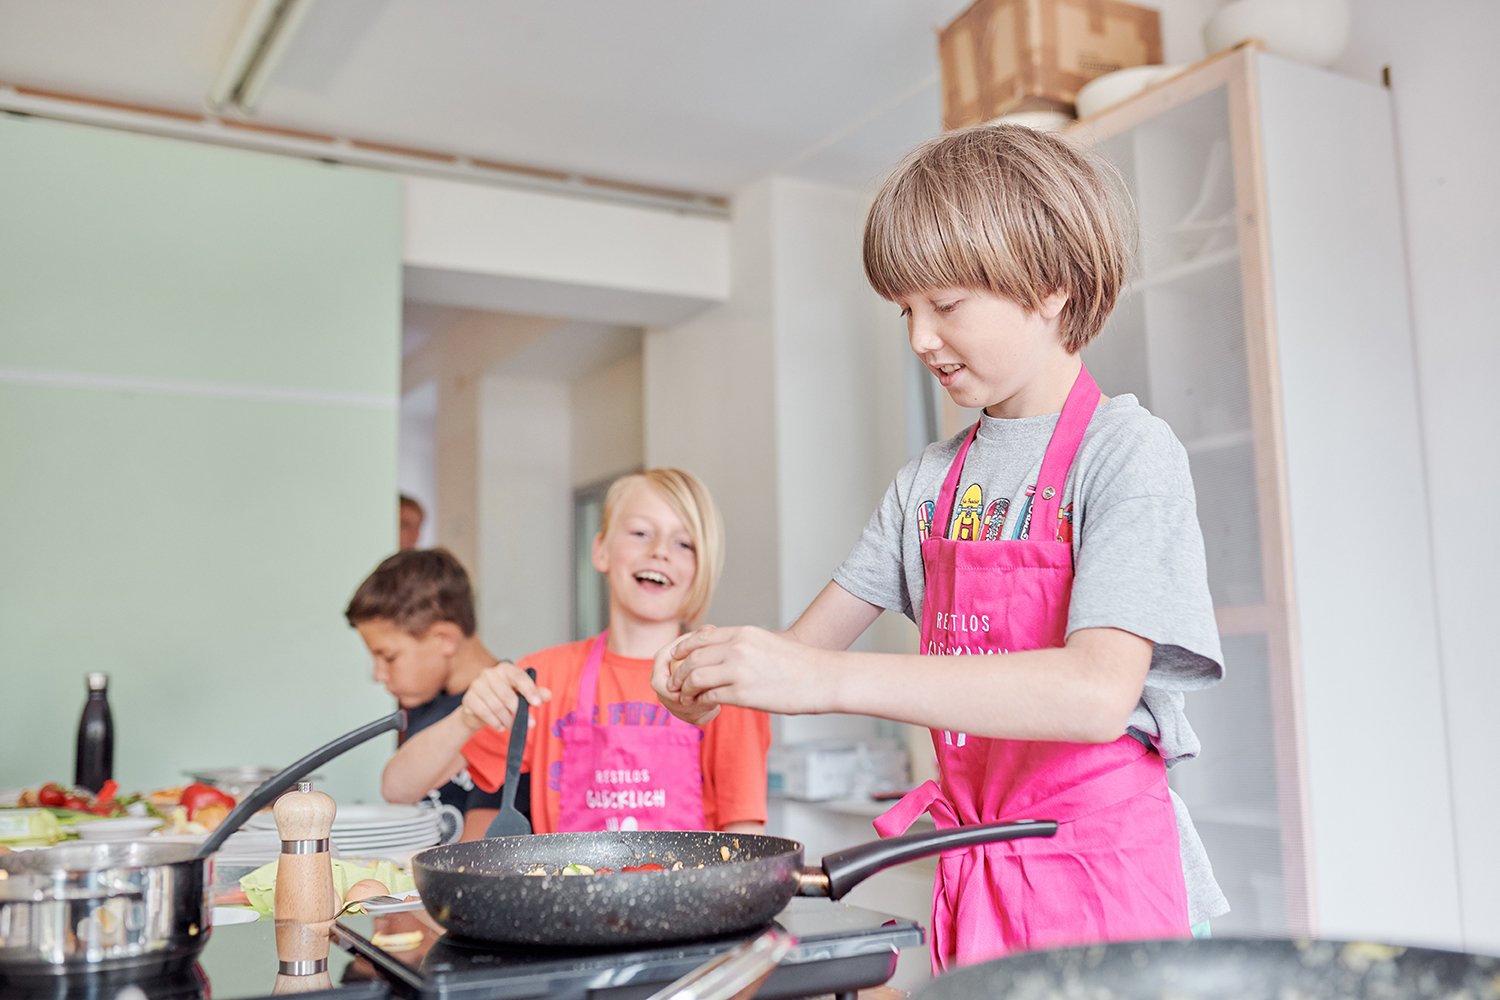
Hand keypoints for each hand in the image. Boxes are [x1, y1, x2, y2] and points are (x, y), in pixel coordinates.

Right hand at [460, 662, 549, 731]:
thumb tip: (548, 695)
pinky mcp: (468, 698)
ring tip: (513, 727)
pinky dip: (495, 722)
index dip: (529, 690)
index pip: (519, 677)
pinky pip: (484, 712)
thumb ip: (535, 694)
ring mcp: (477, 685)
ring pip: (496, 705)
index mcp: (505, 669)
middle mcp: (489, 673)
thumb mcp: (521, 695)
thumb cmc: (502, 700)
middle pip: (506, 694)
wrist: (478, 710)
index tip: (537, 704)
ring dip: (507, 720)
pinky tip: (501, 727)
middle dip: (519, 711)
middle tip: (529, 724)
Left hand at [652, 625, 830, 722]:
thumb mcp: (765, 642)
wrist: (821, 678)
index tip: (675, 657)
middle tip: (675, 682)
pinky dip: (701, 702)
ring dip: (686, 689)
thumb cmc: (798, 663)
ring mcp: (738, 670)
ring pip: (695, 677)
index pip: (701, 638)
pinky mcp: (742, 693)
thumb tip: (719, 651)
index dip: (683, 648)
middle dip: (679, 672)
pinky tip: (705, 706)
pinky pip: (709, 696)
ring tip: (687, 696)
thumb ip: (740, 644)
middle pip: (692, 658)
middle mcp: (738, 648)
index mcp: (743, 633)